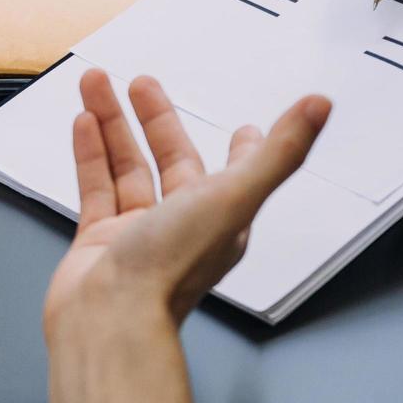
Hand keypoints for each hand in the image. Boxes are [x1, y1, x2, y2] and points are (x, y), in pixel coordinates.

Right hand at [43, 69, 329, 402]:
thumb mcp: (236, 197)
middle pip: (170, 160)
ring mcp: (138, 235)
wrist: (111, 318)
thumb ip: (279, 151)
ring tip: (97, 84)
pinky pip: (95, 188)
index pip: (237, 175)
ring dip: (113, 124)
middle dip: (155, 119)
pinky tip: (83, 124)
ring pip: (126, 168)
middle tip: (141, 85)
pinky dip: (90, 154)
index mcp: (222, 218)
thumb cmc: (172, 269)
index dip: (243, 150)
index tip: (246, 130)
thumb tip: (319, 107)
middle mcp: (182, 225)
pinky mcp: (99, 242)